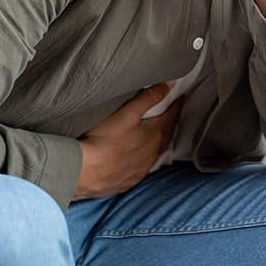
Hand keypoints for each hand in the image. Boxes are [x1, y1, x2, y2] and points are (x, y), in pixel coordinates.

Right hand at [74, 82, 181, 198]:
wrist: (85, 172)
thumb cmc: (104, 141)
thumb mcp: (128, 113)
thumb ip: (150, 97)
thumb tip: (169, 85)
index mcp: (155, 136)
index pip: (172, 117)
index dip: (177, 106)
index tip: (180, 98)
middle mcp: (152, 154)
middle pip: (166, 135)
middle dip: (169, 123)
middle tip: (171, 114)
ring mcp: (141, 169)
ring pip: (155, 152)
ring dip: (157, 142)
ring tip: (155, 134)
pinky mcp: (129, 180)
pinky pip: (142, 167)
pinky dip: (143, 158)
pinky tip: (136, 157)